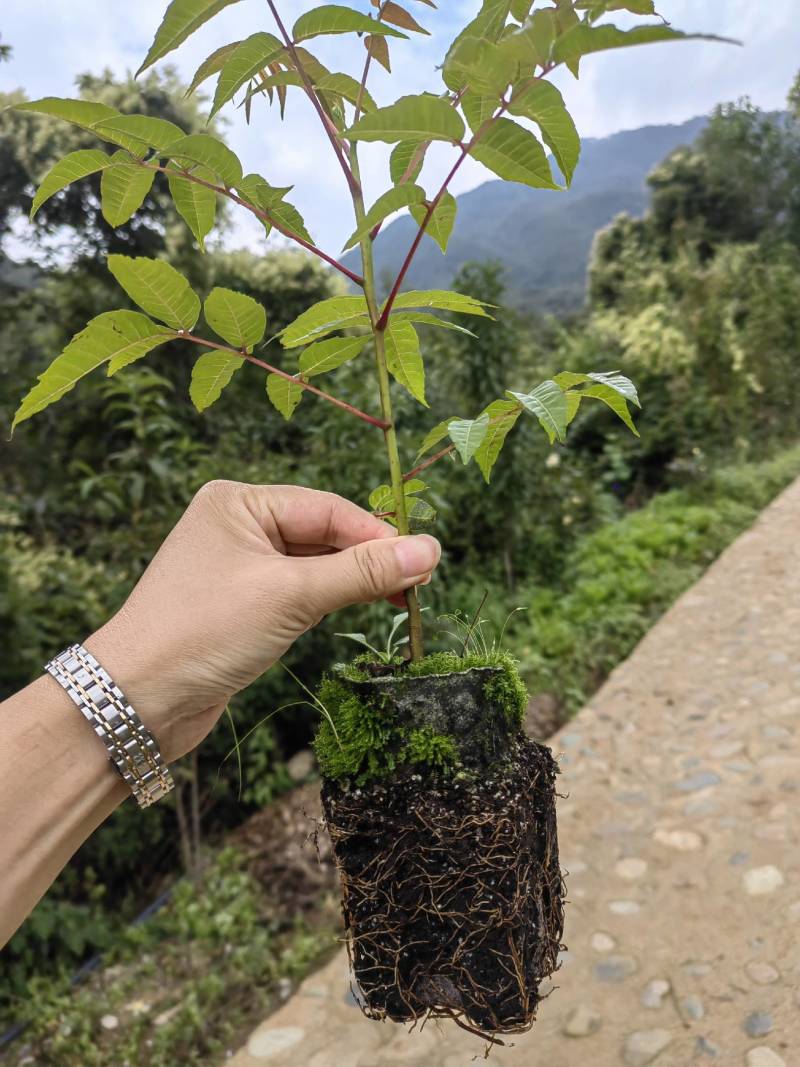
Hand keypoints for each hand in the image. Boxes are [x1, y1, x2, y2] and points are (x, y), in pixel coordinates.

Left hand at [88, 481, 440, 761]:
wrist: (137, 700)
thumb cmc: (203, 632)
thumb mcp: (292, 595)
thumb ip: (363, 571)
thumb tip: (431, 549)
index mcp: (239, 502)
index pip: (328, 509)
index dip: (380, 535)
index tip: (427, 561)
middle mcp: (237, 525)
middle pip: (325, 534)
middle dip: (370, 559)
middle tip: (420, 586)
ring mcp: (239, 566)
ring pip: (316, 564)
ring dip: (354, 582)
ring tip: (401, 602)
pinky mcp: (243, 603)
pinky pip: (300, 591)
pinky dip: (331, 600)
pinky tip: (359, 610)